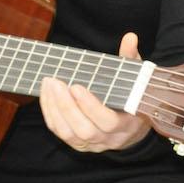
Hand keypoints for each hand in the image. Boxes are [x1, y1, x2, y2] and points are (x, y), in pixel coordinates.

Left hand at [41, 33, 151, 153]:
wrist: (132, 128)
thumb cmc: (133, 98)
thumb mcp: (136, 79)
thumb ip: (132, 59)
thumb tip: (130, 38)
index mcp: (127, 124)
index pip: (108, 122)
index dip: (91, 107)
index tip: (76, 87)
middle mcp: (109, 139)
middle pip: (85, 130)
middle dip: (67, 106)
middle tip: (55, 82)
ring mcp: (92, 144)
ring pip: (68, 133)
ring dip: (54, 109)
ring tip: (49, 84)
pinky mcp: (78, 144)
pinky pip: (59, 132)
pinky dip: (50, 113)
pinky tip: (46, 94)